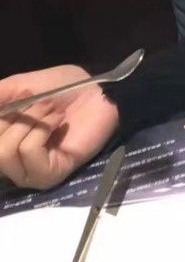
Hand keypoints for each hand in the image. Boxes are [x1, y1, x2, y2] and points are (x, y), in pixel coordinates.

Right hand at [0, 65, 118, 189]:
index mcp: (4, 141)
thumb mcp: (21, 85)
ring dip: (29, 121)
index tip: (14, 104)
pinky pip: (29, 154)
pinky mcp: (49, 175)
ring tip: (51, 110)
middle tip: (40, 101)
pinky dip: (41, 129)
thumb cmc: (63, 88)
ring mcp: (30, 172)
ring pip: (5, 153)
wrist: (99, 91)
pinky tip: (59, 121)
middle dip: (12, 116)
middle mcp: (12, 163)